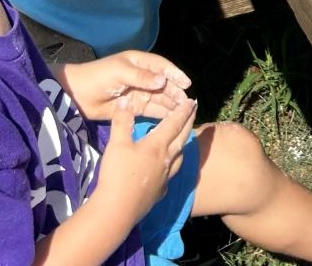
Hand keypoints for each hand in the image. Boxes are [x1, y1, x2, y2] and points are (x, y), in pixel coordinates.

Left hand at [58, 52, 191, 122]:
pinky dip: (161, 114)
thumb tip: (163, 81)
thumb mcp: (120, 72)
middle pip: (163, 84)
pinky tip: (171, 119)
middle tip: (187, 103)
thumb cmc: (99, 77)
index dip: (175, 74)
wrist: (78, 95)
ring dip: (171, 104)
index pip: (162, 67)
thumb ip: (142, 77)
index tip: (186, 83)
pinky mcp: (134, 108)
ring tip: (183, 112)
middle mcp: (142, 77)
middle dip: (175, 92)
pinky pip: (151, 110)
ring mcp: (139, 93)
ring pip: (159, 98)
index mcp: (139, 63)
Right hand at [88, 96, 198, 227]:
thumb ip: (122, 121)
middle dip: (189, 122)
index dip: (183, 111)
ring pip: (179, 158)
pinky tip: (168, 170)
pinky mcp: (159, 193)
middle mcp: (166, 160)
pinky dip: (172, 167)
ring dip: (183, 145)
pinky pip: (170, 176)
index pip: (174, 124)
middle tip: (195, 111)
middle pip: (181, 138)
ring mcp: (164, 178)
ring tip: (185, 139)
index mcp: (157, 146)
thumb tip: (126, 101)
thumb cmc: (117, 174)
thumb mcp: (117, 144)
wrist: (117, 211)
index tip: (192, 101)